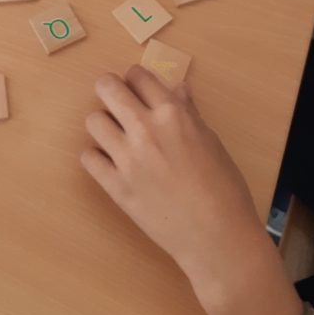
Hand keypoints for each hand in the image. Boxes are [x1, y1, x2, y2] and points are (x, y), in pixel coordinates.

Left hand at [84, 67, 303, 314]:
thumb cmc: (224, 188)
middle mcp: (145, 129)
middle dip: (109, 89)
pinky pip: (88, 158)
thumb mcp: (211, 142)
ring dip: (103, 124)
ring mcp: (127, 158)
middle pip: (107, 89)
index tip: (136, 87)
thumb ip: (188, 113)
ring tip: (115, 136)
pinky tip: (109, 163)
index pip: (139, 76)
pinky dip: (97, 157)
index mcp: (173, 115)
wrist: (217, 238)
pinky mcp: (115, 186)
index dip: (135, 78)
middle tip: (115, 100)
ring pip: (93, 121)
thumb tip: (177, 88)